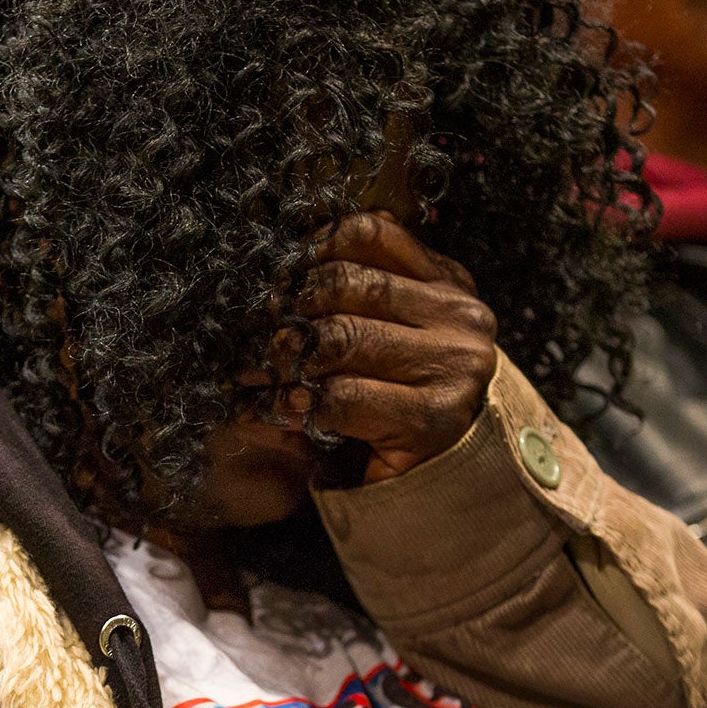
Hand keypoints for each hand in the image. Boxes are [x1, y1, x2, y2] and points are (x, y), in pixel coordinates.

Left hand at [277, 211, 496, 483]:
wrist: (448, 473)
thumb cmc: (402, 394)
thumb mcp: (390, 328)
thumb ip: (360, 287)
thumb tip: (292, 246)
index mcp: (447, 283)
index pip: (368, 234)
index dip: (311, 249)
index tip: (272, 274)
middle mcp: (460, 317)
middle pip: (348, 286)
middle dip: (288, 308)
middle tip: (246, 330)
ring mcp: (453, 366)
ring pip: (341, 338)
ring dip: (284, 358)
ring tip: (251, 372)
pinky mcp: (433, 419)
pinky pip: (345, 396)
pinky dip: (302, 401)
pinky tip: (282, 407)